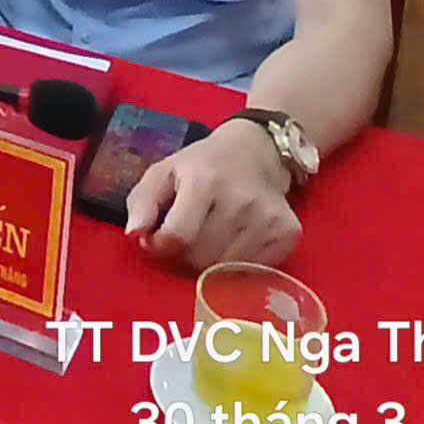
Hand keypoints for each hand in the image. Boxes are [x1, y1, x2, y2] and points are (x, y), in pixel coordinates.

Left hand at [124, 119, 298, 270]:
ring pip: (225, 270)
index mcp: (204, 181)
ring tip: (210, 236)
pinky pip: (252, 271)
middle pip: (200, 257)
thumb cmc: (202, 165)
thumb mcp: (163, 171)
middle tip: (188, 234)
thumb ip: (142, 202)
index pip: (178, 236)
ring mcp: (268, 218)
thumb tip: (134, 235)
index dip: (160, 244)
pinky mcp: (288, 234)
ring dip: (210, 261)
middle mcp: (240, 200)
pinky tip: (235, 239)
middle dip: (185, 253)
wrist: (256, 152)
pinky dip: (237, 264)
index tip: (159, 237)